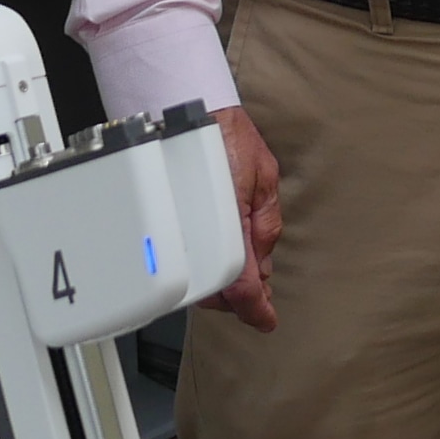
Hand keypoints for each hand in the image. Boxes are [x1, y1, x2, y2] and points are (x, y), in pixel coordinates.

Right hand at [206, 104, 282, 330]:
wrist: (190, 115)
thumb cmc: (228, 139)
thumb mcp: (265, 179)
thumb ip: (266, 225)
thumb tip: (264, 265)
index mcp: (231, 224)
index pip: (241, 286)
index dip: (255, 310)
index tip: (266, 322)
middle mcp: (203, 234)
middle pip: (217, 293)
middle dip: (239, 300)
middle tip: (258, 298)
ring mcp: (185, 232)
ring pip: (201, 283)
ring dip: (221, 288)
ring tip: (241, 279)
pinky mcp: (173, 225)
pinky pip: (190, 262)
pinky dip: (206, 271)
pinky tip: (220, 263)